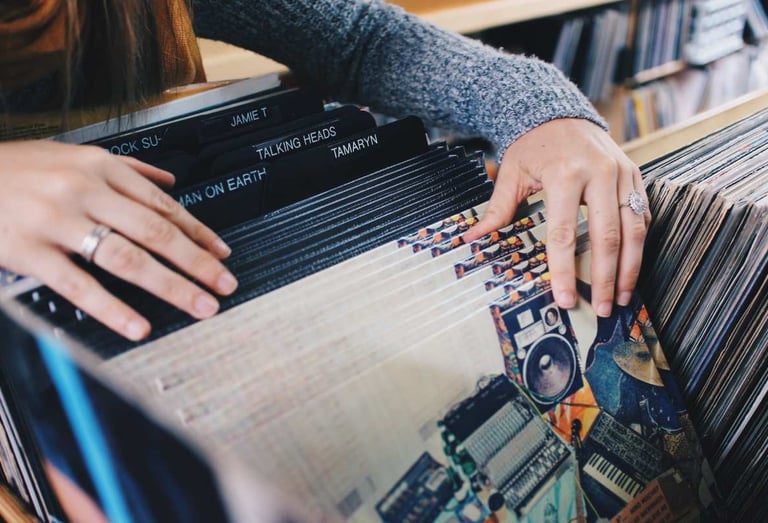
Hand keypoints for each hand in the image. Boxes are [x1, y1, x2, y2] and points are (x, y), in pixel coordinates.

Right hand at [0, 141, 237, 339]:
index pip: (164, 206)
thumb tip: (169, 181)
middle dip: (198, 263)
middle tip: (224, 285)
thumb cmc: (17, 167)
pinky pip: (79, 285)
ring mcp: (59, 221)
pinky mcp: (29, 251)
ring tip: (199, 306)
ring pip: (128, 258)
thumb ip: (127, 168)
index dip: (199, 234)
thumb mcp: (74, 154)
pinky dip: (112, 309)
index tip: (223, 255)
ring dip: (171, 286)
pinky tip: (138, 326)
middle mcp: (87, 192)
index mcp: (102, 168)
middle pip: (157, 233)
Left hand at [463, 118, 649, 316]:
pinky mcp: (635, 174)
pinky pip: (643, 214)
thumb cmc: (533, 145)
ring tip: (622, 296)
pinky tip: (632, 267)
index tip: (566, 299)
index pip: (565, 234)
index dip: (566, 271)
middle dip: (606, 278)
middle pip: (607, 237)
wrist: (559, 113)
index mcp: (565, 175)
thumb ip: (498, 209)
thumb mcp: (511, 172)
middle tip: (602, 308)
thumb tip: (473, 238)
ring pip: (634, 229)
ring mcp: (621, 173)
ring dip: (630, 268)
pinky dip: (640, 244)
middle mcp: (599, 174)